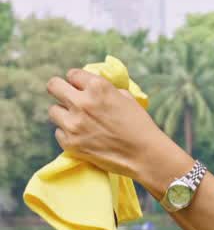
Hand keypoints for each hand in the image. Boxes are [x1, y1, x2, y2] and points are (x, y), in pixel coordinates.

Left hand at [46, 68, 166, 178]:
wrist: (144, 155)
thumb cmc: (139, 125)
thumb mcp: (125, 97)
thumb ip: (104, 90)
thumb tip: (90, 88)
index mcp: (97, 87)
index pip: (72, 74)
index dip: (76, 81)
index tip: (79, 87)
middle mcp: (82, 102)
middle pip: (53, 86)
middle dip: (60, 90)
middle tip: (67, 97)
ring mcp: (73, 124)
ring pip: (53, 110)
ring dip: (63, 113)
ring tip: (77, 121)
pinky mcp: (70, 143)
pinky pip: (58, 132)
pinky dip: (67, 133)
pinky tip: (82, 137)